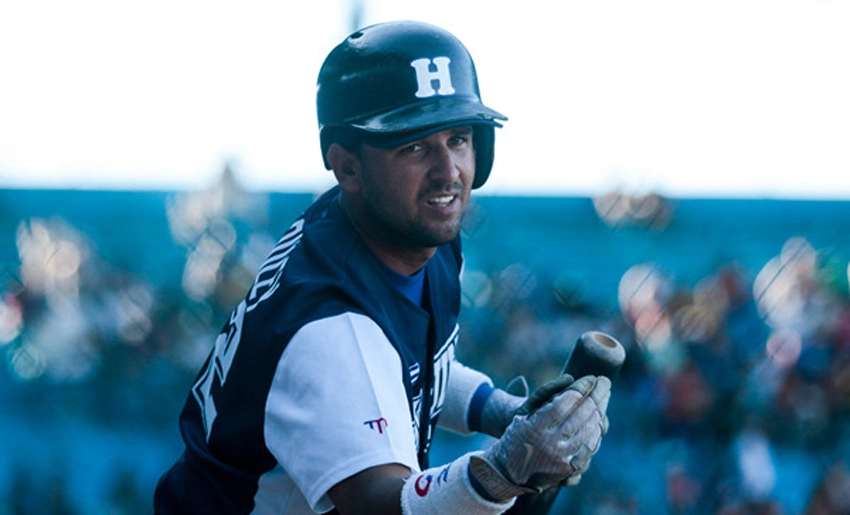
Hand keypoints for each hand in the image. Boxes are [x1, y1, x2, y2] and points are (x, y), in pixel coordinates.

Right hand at [468, 375, 610, 501]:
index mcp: (535, 426)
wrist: (511, 472)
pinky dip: (596, 429)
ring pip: (589, 428)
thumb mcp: (524, 410)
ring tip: (603, 396)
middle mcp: (550, 443)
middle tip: (604, 382)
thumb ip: (545, 391)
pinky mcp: (570, 469)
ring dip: (600, 409)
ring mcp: (562, 458)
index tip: (591, 377)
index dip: (582, 387)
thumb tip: (571, 378)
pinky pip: (590, 445)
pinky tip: (598, 417)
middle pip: (582, 413)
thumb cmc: (518, 433)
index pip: (566, 401)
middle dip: (597, 394)